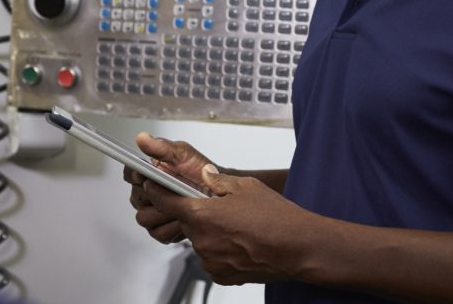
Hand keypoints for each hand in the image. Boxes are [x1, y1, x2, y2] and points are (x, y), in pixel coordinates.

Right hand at [122, 133, 213, 244]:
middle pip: (136, 198)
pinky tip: (184, 218)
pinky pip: (158, 232)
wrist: (217, 191)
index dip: (135, 175)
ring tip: (182, 205)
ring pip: (145, 217)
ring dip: (164, 212)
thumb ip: (162, 147)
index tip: (146, 175)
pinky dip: (172, 227)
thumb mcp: (183, 153)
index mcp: (147, 172)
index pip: (129, 173)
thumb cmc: (199, 170)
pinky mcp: (160, 229)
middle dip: (155, 195)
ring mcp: (151, 212)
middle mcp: (145, 193)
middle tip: (172, 190)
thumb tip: (142, 138)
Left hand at [143, 165, 317, 285]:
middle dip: (198, 213)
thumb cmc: (276, 217)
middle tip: (221, 208)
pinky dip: (221, 250)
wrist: (298, 248)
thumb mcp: (246, 186)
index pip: (166, 202)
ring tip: (238, 227)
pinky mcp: (221, 276)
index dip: (158, 192)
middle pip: (187, 222)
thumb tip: (204, 176)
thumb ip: (218, 181)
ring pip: (200, 241)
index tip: (154, 186)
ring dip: (211, 233)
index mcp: (203, 215)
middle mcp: (202, 241)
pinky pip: (212, 258)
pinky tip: (241, 242)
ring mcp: (210, 261)